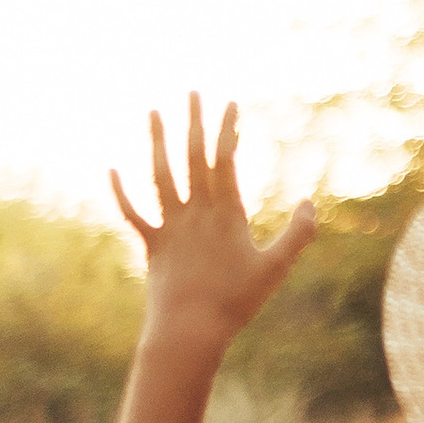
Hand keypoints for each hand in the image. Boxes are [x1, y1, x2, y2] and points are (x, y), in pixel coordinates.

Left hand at [112, 98, 317, 353]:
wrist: (188, 331)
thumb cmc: (235, 302)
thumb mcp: (275, 268)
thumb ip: (297, 234)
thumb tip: (311, 204)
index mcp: (225, 214)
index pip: (224, 160)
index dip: (227, 130)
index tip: (231, 103)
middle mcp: (194, 212)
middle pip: (192, 157)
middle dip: (194, 122)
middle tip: (192, 91)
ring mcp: (170, 227)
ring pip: (160, 175)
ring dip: (156, 142)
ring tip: (153, 112)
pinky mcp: (151, 245)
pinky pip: (133, 213)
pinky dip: (121, 191)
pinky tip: (112, 168)